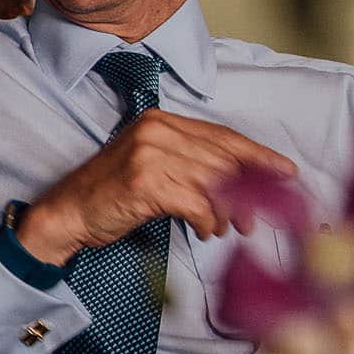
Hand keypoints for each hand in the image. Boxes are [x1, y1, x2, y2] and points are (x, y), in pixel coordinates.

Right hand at [18, 111, 298, 264]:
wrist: (67, 213)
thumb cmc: (112, 193)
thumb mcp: (153, 166)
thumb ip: (191, 163)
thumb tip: (244, 181)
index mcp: (160, 121)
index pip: (221, 136)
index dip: (258, 155)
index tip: (286, 171)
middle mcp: (156, 130)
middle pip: (223, 160)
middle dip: (248, 193)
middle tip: (256, 219)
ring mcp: (149, 154)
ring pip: (215, 184)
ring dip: (227, 212)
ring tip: (226, 228)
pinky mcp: (146, 182)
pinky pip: (198, 204)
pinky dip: (208, 222)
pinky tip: (205, 231)